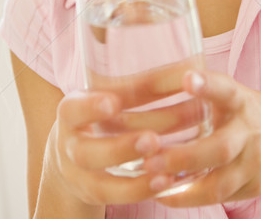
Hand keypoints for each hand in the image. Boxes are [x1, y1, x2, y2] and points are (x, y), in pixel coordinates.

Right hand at [45, 90, 171, 205]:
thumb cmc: (101, 110)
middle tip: (153, 140)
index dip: (91, 107)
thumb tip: (192, 63)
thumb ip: (135, 82)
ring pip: (100, 183)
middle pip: (86, 152)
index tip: (113, 102)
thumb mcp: (106, 91)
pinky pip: (115, 198)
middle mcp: (69, 145)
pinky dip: (140, 191)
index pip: (74, 108)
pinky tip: (167, 181)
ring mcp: (79, 175)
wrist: (73, 149)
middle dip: (121, 147)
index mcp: (71, 111)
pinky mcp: (95, 193)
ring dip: (134, 178)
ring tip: (167, 167)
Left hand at [143, 70, 260, 206]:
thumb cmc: (242, 111)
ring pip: (221, 182)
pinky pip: (220, 197)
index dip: (208, 85)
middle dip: (185, 157)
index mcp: (241, 100)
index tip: (188, 79)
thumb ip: (201, 89)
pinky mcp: (253, 187)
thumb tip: (147, 78)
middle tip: (150, 160)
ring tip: (152, 182)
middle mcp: (251, 132)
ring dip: (184, 186)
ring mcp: (255, 163)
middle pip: (221, 148)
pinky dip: (190, 198)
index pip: (226, 90)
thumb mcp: (229, 93)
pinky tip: (163, 195)